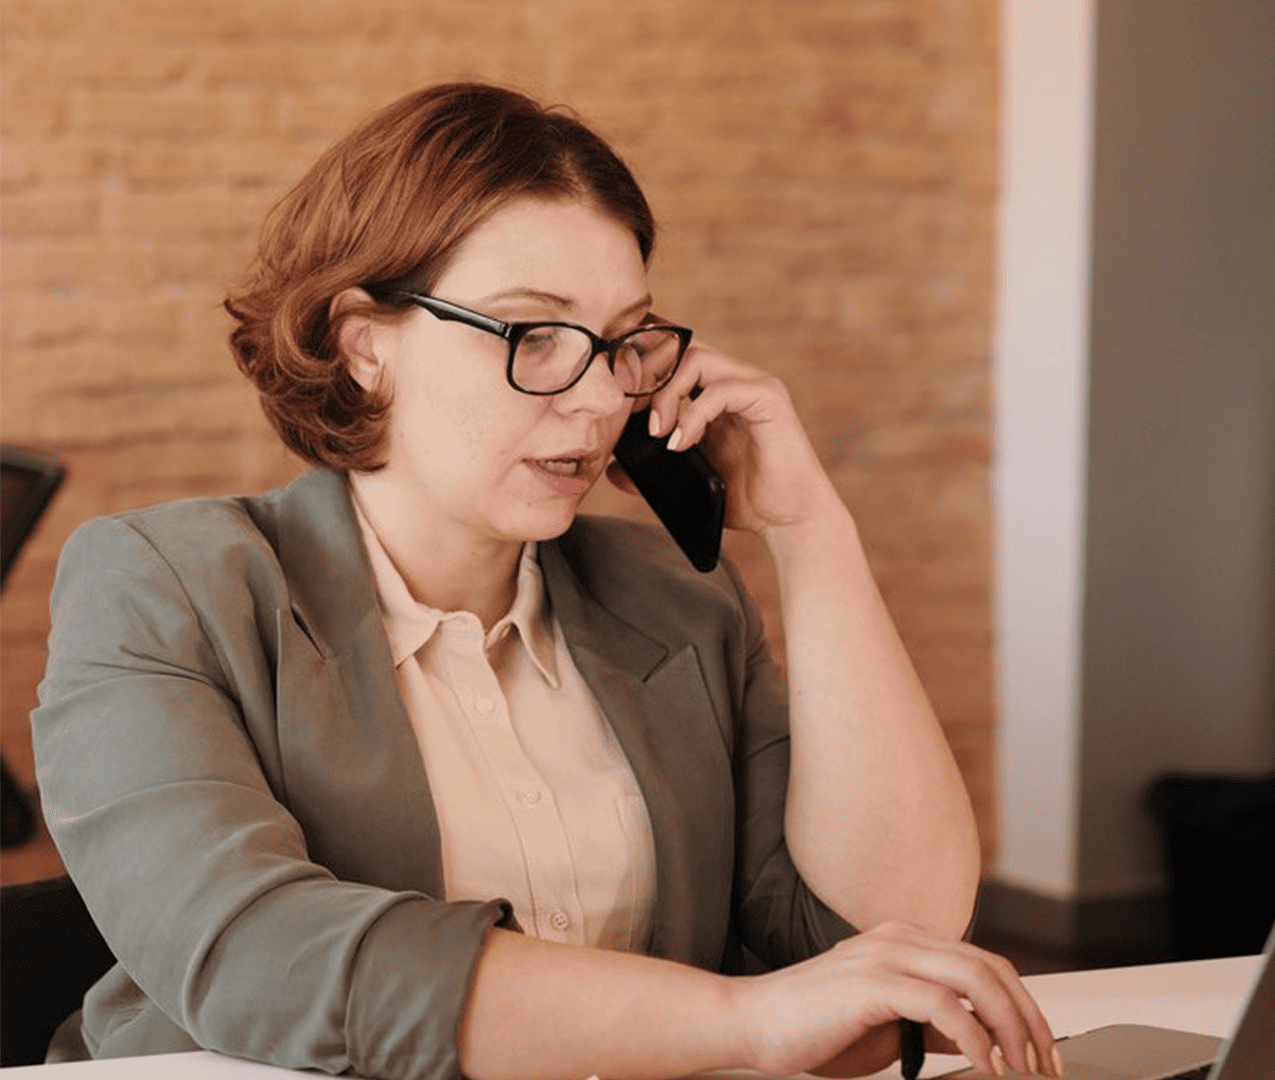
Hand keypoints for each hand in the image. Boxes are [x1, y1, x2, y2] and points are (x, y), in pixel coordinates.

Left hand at [630, 343, 841, 534]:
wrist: (788, 519)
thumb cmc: (745, 498)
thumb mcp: (688, 480)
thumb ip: (653, 469)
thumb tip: (614, 469)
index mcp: (716, 391)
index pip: (674, 357)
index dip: (643, 371)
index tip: (619, 406)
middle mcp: (735, 380)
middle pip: (680, 348)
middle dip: (648, 377)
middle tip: (633, 417)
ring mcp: (754, 385)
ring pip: (697, 359)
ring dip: (666, 393)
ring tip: (657, 433)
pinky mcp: (769, 399)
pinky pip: (720, 391)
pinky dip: (692, 416)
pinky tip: (680, 444)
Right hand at [727, 922, 1058, 1078]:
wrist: (751, 1023)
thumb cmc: (810, 1027)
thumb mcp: (887, 1028)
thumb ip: (930, 1026)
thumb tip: (977, 1042)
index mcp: (904, 942)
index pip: (984, 963)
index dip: (1022, 1007)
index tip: (1040, 1052)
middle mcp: (899, 939)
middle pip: (991, 966)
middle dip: (1029, 1019)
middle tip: (1044, 1065)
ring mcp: (885, 956)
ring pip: (975, 978)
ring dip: (1010, 1028)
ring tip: (1020, 1069)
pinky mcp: (871, 983)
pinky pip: (943, 1004)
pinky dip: (974, 1037)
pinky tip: (983, 1065)